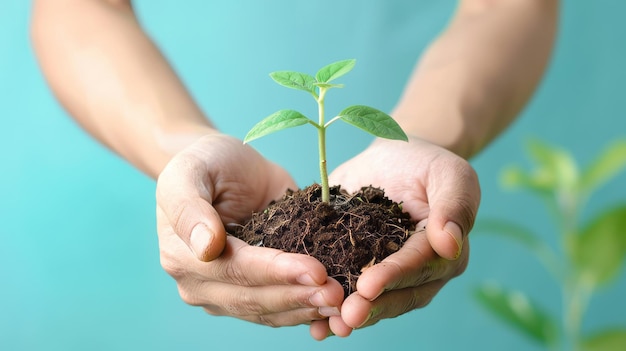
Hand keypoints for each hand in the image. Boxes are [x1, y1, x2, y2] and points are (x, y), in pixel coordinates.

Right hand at [155, 133, 343, 328]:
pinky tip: (330, 308)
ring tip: (339, 301)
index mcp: (182, 254)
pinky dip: (303, 311)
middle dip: (297, 296)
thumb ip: (189, 207)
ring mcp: (221, 295)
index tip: (316, 270)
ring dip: (304, 309)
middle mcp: (198, 283)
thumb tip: (206, 249)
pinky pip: (275, 312)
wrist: (223, 167)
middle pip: (252, 298)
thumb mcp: (190, 170)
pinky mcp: (246, 295)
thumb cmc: (207, 163)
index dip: (277, 272)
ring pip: (265, 312)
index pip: (235, 269)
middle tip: (337, 293)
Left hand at [319, 137, 479, 336]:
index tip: (367, 286)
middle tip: (346, 316)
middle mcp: (419, 273)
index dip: (392, 277)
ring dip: (351, 317)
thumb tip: (450, 244)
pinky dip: (332, 313)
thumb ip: (454, 205)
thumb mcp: (449, 173)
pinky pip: (350, 296)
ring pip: (375, 303)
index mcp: (443, 253)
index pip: (418, 266)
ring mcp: (390, 277)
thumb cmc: (425, 165)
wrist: (395, 161)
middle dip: (371, 307)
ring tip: (328, 326)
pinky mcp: (360, 272)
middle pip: (398, 295)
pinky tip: (314, 327)